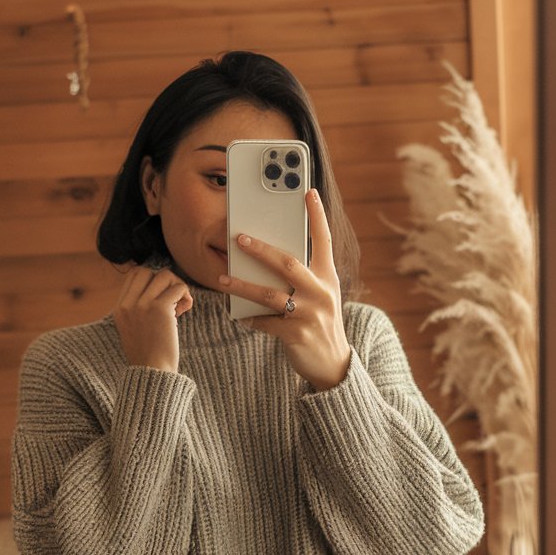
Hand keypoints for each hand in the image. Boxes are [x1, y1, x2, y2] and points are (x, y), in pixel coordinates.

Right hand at [112, 263, 193, 373]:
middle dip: (163, 281)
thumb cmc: (149, 356)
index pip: (134, 275)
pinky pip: (178, 288)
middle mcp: (128, 304)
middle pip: (147, 271)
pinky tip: (185, 310)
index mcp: (120, 308)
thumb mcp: (134, 328)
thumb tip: (160, 287)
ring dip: (177, 287)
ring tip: (179, 306)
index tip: (160, 299)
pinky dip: (186, 296)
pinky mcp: (160, 309)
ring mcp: (143, 305)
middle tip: (171, 300)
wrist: (152, 374)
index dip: (151, 281)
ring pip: (165, 276)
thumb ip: (139, 308)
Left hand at [218, 189, 351, 391]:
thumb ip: (303, 274)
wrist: (333, 364)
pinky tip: (238, 314)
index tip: (308, 191)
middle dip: (261, 249)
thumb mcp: (320, 294)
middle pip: (288, 263)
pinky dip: (250, 317)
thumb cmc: (320, 321)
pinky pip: (265, 322)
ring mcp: (309, 314)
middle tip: (239, 237)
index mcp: (328, 277)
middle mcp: (321, 292)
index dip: (316, 215)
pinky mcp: (296, 335)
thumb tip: (267, 254)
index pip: (323, 240)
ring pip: (270, 294)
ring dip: (243, 285)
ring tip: (222, 279)